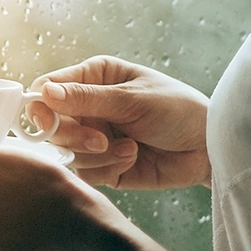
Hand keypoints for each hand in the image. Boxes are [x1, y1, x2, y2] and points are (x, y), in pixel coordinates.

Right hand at [29, 55, 210, 189]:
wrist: (208, 147)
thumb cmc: (177, 109)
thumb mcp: (132, 99)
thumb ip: (87, 98)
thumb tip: (44, 93)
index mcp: (92, 77)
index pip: (47, 89)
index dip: (41, 107)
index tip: (48, 122)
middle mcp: (88, 106)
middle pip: (51, 126)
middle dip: (74, 136)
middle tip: (98, 139)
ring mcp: (93, 136)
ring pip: (67, 152)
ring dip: (96, 154)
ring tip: (127, 148)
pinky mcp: (103, 165)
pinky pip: (86, 172)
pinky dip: (108, 167)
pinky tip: (132, 156)